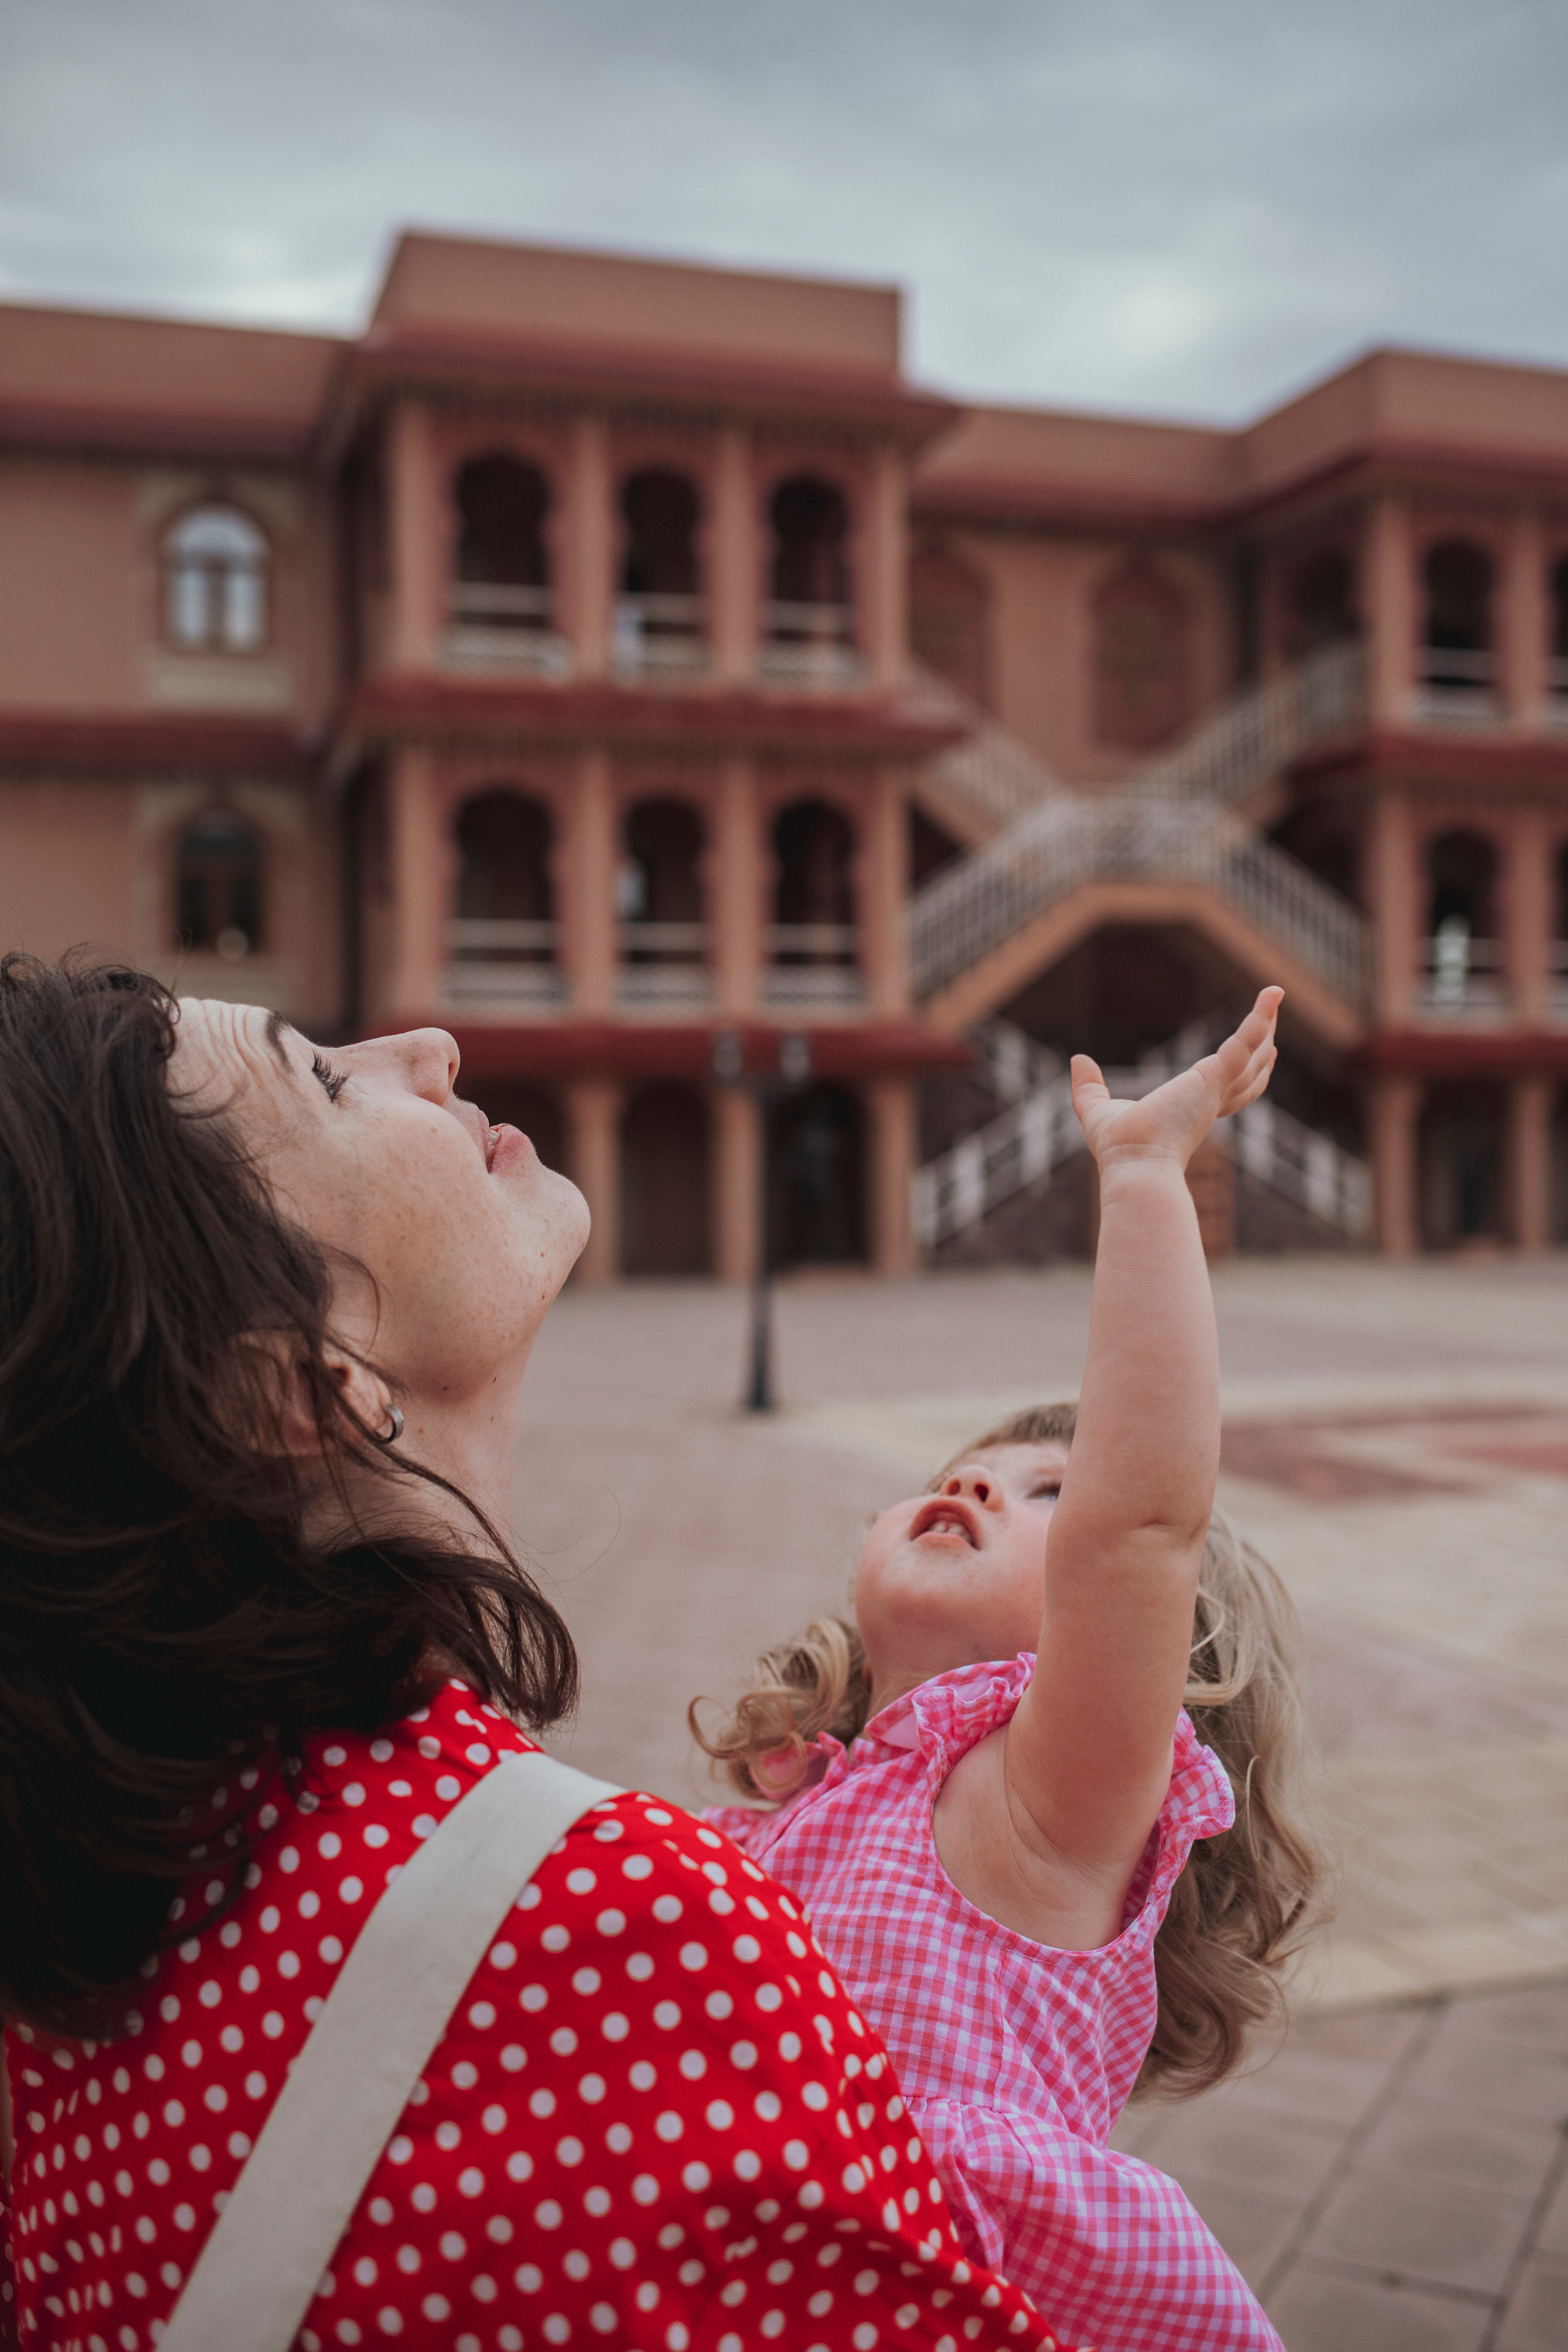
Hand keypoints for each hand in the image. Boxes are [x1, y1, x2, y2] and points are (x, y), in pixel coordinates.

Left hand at [1070, 986, 1282, 1174]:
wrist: (1135, 1165)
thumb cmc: (1120, 1149)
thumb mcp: (1097, 1112)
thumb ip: (1088, 1087)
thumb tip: (1078, 1061)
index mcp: (1191, 1112)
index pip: (1224, 1091)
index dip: (1240, 1074)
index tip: (1250, 1056)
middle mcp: (1209, 1102)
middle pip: (1249, 1072)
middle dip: (1262, 1047)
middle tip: (1271, 1022)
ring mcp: (1216, 1090)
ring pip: (1253, 1053)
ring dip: (1266, 1024)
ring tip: (1275, 996)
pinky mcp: (1215, 1077)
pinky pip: (1245, 1041)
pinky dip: (1260, 1018)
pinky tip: (1270, 995)